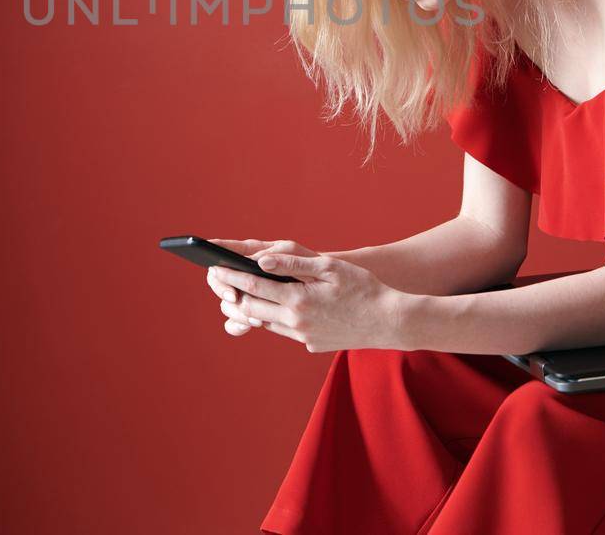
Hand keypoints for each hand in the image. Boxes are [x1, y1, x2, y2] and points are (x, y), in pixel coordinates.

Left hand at [208, 244, 406, 352]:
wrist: (389, 321)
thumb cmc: (363, 288)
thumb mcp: (329, 268)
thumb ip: (293, 263)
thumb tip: (262, 260)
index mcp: (297, 300)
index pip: (253, 287)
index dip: (231, 276)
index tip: (215, 268)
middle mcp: (295, 322)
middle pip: (251, 309)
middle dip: (233, 294)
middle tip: (220, 281)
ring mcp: (303, 336)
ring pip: (265, 323)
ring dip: (249, 309)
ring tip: (238, 295)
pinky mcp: (311, 344)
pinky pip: (284, 330)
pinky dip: (272, 319)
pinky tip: (272, 308)